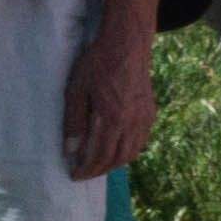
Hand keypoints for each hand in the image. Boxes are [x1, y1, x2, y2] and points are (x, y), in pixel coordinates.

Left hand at [64, 10, 158, 184]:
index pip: (99, 155)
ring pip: (131, 152)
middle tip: (83, 173)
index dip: (87, 169)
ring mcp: (144, 118)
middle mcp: (132, 123)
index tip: (74, 175)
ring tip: (97, 165)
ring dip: (114, 163)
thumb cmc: (96, 64)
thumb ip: (74, 122)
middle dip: (99, 170)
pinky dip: (127, 151)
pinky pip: (140, 141)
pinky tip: (115, 149)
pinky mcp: (150, 113)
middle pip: (117, 158)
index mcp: (113, 118)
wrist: (126, 45)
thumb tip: (70, 151)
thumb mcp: (76, 90)